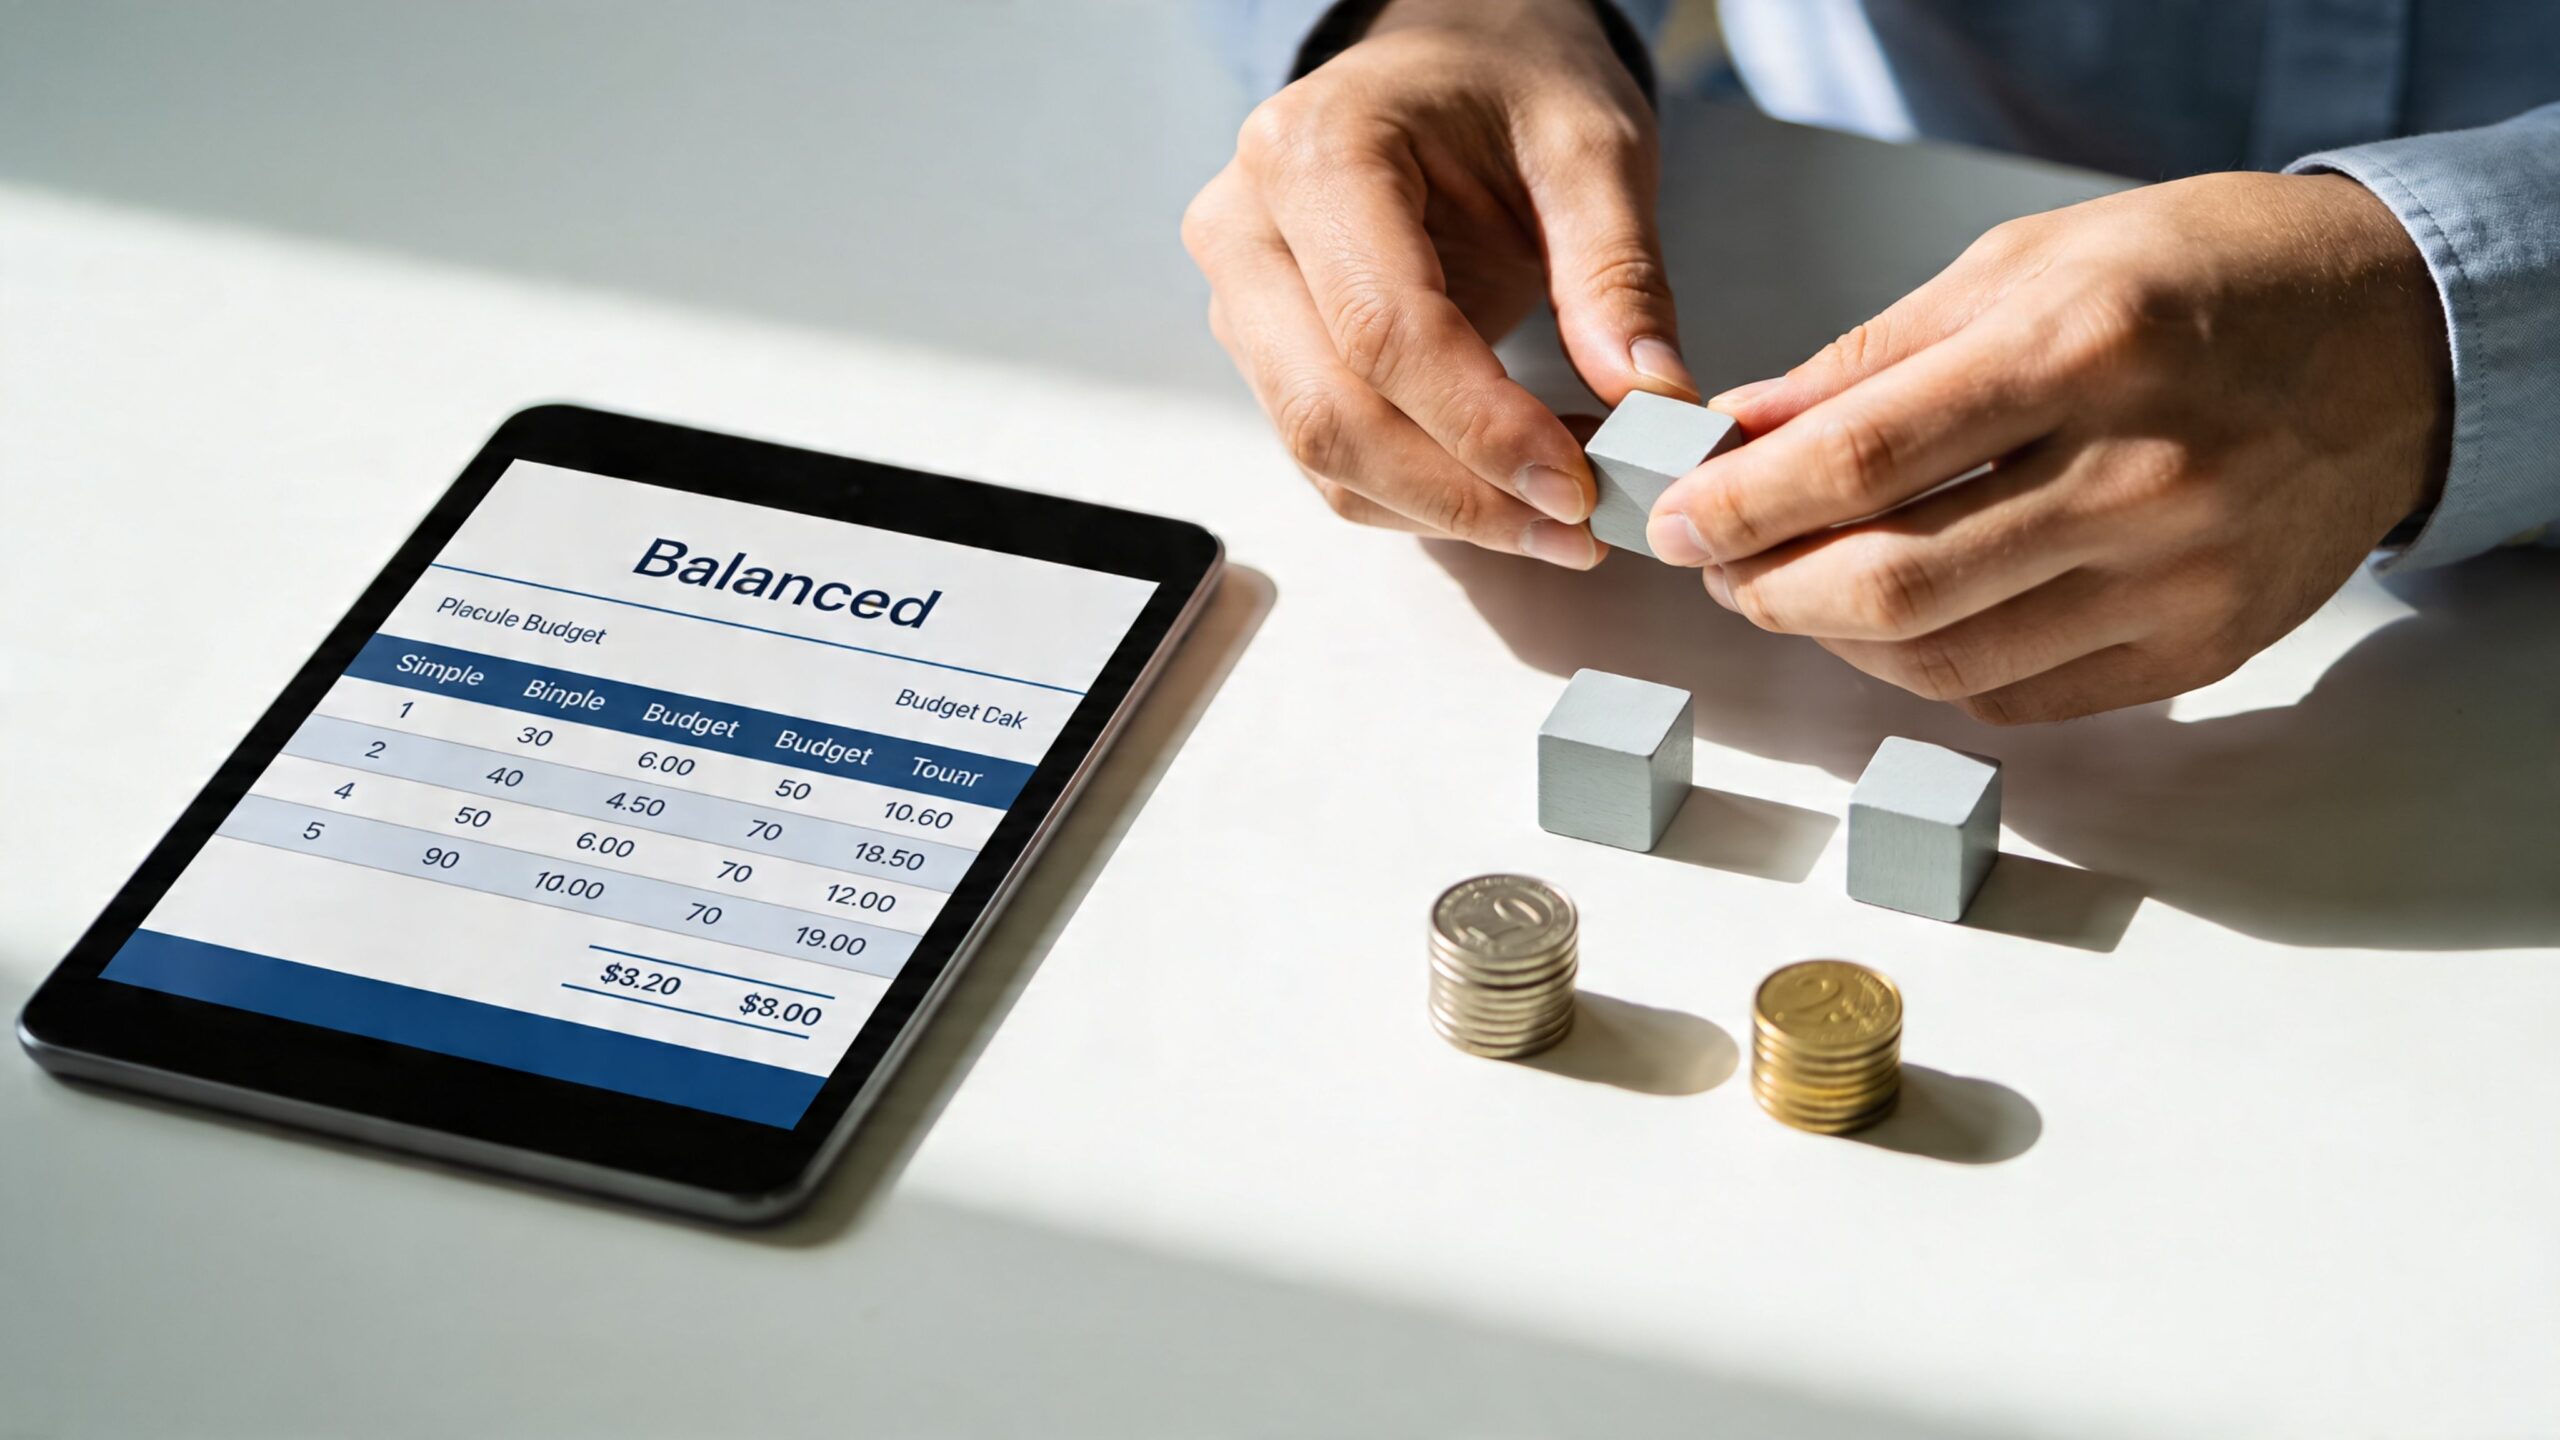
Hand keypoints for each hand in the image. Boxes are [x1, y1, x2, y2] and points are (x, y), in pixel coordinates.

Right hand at [1183, 0, 1695, 567]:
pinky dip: (1426, 494)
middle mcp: (1247, 229)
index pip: (1383, 330)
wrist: (1448, 59)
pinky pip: (1333, 458)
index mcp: (1314, 153)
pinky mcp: (1266, 352)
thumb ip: (1619, 274)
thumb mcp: (1591, 145)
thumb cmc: (1510, 85)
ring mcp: (1243, 298)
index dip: (1480, 428)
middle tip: (1576, 531)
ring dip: (1444, 508)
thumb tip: (1652, 407)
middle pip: (1328, 412)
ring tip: (1562, 514)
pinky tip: (1513, 487)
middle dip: (1458, 494)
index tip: (1577, 487)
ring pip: (1322, 454)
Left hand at [1647, 171, 2451, 722]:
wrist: (2394, 340)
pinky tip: (1895, 622)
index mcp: (2079, 351)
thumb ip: (1871, 361)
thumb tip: (1742, 434)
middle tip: (1718, 566)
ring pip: (1942, 662)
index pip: (1859, 463)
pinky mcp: (2199, 648)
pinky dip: (1927, 669)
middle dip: (1767, 589)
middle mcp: (2136, 476)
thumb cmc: (2201, 278)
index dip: (1740, 507)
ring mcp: (2177, 578)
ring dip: (1834, 638)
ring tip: (1794, 589)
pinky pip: (2017, 699)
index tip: (1674, 517)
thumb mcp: (2025, 264)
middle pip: (1891, 585)